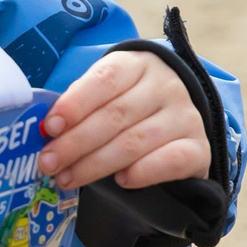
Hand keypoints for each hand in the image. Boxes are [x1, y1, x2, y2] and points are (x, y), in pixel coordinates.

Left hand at [38, 50, 206, 190]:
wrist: (176, 125)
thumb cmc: (129, 108)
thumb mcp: (106, 96)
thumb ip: (80, 108)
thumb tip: (47, 130)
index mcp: (138, 65)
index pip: (105, 79)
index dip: (75, 104)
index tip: (50, 127)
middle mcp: (166, 86)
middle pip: (116, 115)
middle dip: (76, 142)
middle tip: (48, 163)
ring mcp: (186, 116)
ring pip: (136, 141)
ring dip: (96, 164)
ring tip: (68, 178)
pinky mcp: (199, 148)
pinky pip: (171, 160)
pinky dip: (144, 171)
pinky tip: (121, 181)